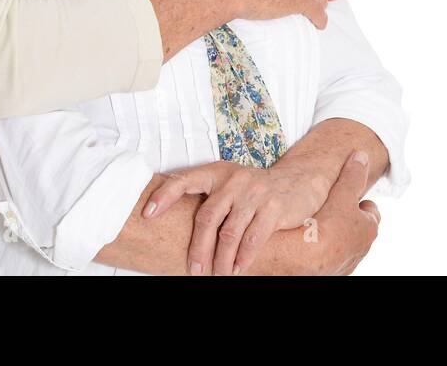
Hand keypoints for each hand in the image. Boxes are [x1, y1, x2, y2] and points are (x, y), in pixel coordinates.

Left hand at [144, 159, 326, 275]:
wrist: (298, 180)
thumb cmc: (255, 188)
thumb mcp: (230, 183)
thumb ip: (209, 197)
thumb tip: (174, 223)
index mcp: (216, 172)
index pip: (184, 180)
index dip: (164, 196)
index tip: (147, 214)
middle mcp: (233, 180)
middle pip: (207, 218)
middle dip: (198, 249)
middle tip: (194, 270)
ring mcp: (254, 193)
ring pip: (230, 233)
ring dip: (221, 260)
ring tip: (217, 275)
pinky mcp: (273, 208)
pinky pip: (253, 238)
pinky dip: (243, 258)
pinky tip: (237, 269)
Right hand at [305, 150, 381, 274]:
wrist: (303, 257)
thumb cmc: (327, 225)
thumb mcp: (342, 193)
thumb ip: (352, 175)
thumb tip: (361, 155)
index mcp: (369, 229)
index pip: (371, 210)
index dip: (357, 199)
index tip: (344, 194)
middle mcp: (362, 248)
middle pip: (357, 227)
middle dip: (345, 216)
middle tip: (328, 206)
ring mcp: (345, 262)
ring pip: (342, 242)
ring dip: (333, 233)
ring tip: (315, 222)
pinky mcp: (329, 271)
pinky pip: (327, 255)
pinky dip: (321, 246)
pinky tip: (307, 238)